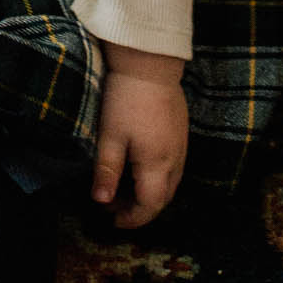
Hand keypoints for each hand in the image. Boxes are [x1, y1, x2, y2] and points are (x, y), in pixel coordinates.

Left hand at [92, 42, 188, 228]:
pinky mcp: (182, 131)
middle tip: (114, 206)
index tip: (112, 219)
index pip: (150, 205)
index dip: (132, 219)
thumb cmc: (126, 99)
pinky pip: (175, 167)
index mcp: (157, 164)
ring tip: (125, 188)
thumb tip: (100, 201)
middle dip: (141, 209)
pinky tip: (141, 167)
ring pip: (171, 183)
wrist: (150, 63)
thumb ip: (107, 170)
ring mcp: (182, 145)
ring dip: (150, 194)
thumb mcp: (110, 136)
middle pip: (164, 199)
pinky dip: (159, 177)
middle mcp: (175, 159)